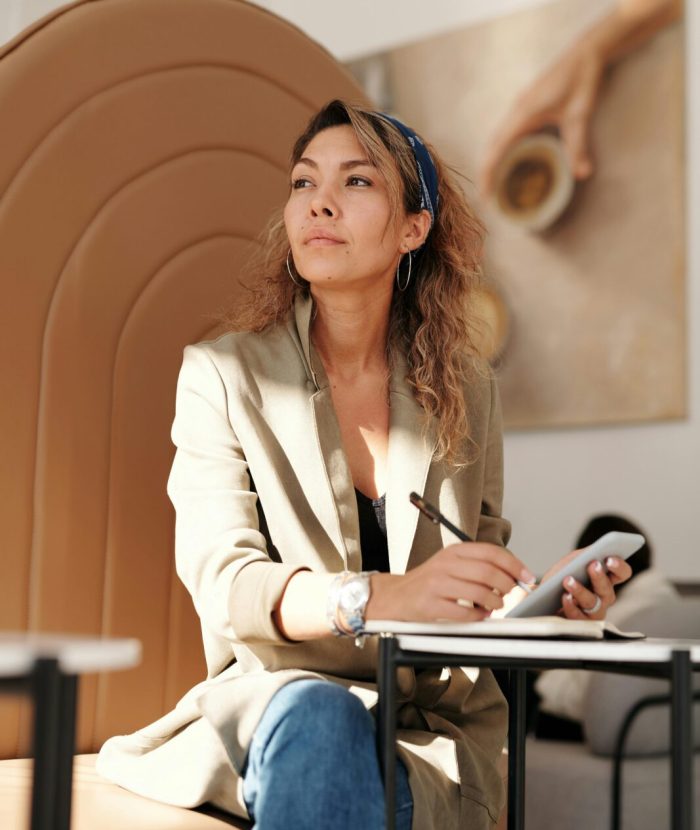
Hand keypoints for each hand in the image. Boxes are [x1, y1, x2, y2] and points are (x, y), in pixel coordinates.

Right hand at [366, 543, 535, 622]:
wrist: (396, 596)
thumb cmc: (430, 582)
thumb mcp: (451, 565)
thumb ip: (478, 566)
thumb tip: (513, 575)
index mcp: (454, 551)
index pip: (491, 552)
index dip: (514, 565)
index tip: (527, 577)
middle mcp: (445, 564)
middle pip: (487, 572)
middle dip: (507, 586)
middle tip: (511, 595)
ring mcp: (436, 584)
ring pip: (478, 592)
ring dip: (494, 603)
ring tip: (495, 607)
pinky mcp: (429, 604)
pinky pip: (463, 613)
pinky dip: (477, 617)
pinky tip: (478, 617)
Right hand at [479, 46, 603, 198]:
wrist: (585, 53)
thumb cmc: (582, 80)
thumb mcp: (580, 115)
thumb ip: (578, 146)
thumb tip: (581, 175)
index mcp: (523, 114)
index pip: (496, 150)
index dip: (487, 174)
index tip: (485, 196)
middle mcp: (516, 111)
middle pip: (491, 147)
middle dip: (486, 173)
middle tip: (486, 198)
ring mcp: (519, 109)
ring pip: (496, 140)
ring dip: (491, 162)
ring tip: (492, 185)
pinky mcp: (525, 108)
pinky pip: (506, 133)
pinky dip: (501, 152)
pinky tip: (507, 163)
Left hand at [540, 549, 632, 620]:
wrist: (545, 600)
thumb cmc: (562, 578)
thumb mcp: (571, 562)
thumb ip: (582, 556)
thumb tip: (591, 552)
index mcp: (606, 579)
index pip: (622, 574)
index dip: (619, 567)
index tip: (609, 559)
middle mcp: (604, 597)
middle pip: (607, 589)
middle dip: (599, 577)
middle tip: (592, 565)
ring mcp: (594, 612)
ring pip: (592, 602)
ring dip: (580, 590)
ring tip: (568, 581)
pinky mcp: (581, 623)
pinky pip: (578, 616)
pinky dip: (570, 605)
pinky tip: (564, 596)